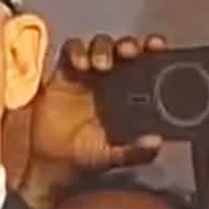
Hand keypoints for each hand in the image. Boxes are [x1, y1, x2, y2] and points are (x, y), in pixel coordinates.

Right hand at [24, 34, 165, 186]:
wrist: (51, 163)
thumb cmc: (86, 158)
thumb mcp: (113, 157)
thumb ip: (135, 151)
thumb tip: (156, 142)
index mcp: (130, 95)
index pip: (146, 65)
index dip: (152, 51)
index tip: (157, 46)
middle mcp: (111, 80)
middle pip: (124, 48)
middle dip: (129, 44)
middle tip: (129, 52)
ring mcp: (87, 74)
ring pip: (100, 45)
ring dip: (103, 48)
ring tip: (101, 64)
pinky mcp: (64, 73)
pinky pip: (71, 51)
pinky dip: (76, 51)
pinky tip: (79, 65)